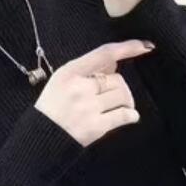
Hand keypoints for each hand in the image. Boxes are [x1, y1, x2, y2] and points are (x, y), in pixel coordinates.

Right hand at [34, 40, 154, 146]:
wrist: (40, 139)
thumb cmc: (52, 109)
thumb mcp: (62, 81)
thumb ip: (87, 70)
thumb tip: (115, 61)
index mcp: (69, 72)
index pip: (104, 54)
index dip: (127, 48)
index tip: (145, 47)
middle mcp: (79, 88)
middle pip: (117, 79)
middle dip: (120, 87)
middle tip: (113, 97)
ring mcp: (88, 108)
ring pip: (123, 96)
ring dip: (127, 102)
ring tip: (120, 108)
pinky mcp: (95, 126)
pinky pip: (124, 115)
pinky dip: (131, 115)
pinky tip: (130, 117)